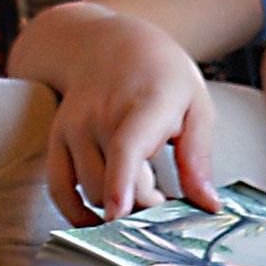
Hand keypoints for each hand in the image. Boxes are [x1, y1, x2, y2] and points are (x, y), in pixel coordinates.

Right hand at [36, 6, 220, 224]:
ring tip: (143, 188)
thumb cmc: (163, 76)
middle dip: (142, 205)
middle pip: (114, 183)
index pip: (126, 146)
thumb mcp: (196, 106)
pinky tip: (99, 220)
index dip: (121, 181)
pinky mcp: (56, 139)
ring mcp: (74, 127)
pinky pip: (58, 188)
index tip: (119, 213)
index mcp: (144, 104)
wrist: (109, 44)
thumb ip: (198, 158)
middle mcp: (101, 115)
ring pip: (90, 191)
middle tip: (164, 197)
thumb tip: (209, 206)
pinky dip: (75, 212)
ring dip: (117, 206)